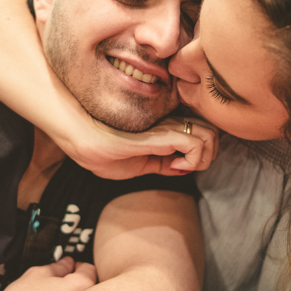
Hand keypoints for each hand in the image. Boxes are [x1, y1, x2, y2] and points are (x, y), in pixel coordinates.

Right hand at [58, 114, 218, 179]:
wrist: (79, 138)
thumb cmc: (99, 150)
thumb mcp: (135, 162)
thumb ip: (160, 162)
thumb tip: (182, 167)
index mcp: (165, 128)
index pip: (203, 131)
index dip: (201, 154)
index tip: (179, 166)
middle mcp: (169, 123)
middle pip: (212, 132)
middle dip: (207, 157)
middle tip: (186, 166)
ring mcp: (164, 126)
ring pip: (207, 136)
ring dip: (201, 159)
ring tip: (179, 166)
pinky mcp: (157, 134)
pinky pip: (191, 142)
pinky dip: (191, 160)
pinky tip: (173, 166)